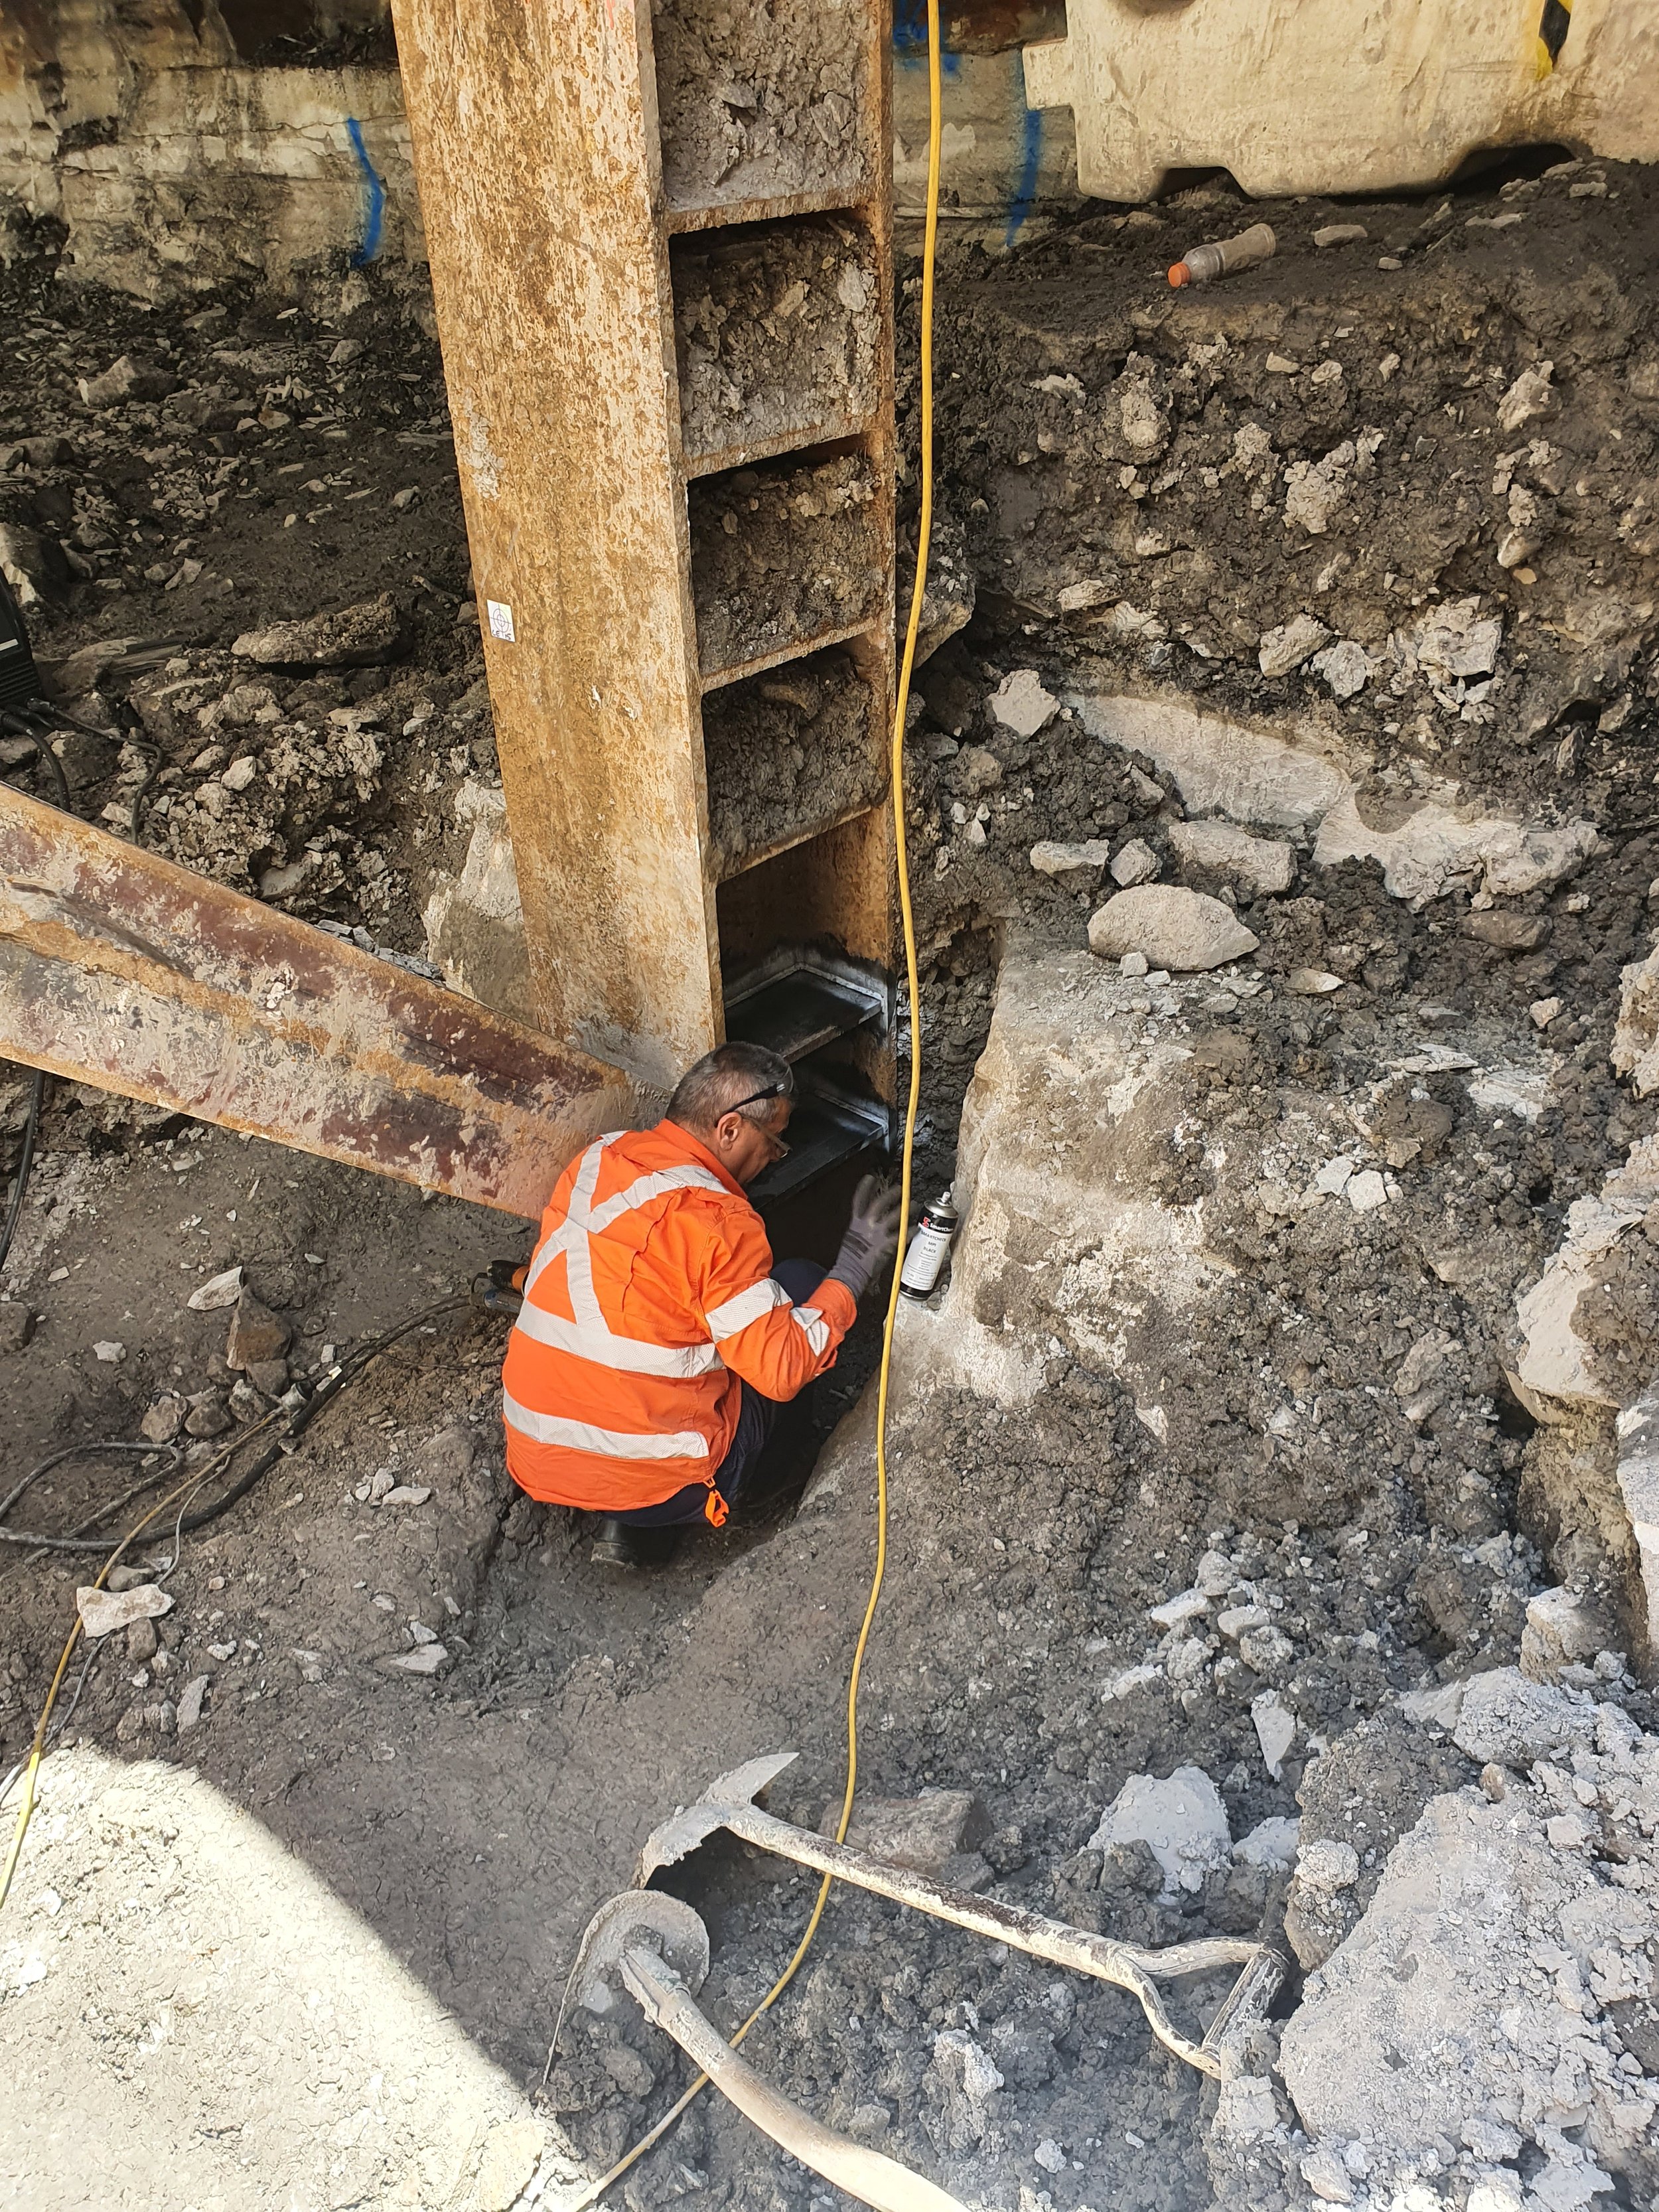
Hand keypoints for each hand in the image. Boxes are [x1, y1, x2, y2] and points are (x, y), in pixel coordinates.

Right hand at [825, 1175, 904, 1302]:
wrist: (849, 1274)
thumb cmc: (848, 1262)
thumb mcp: (851, 1242)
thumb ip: (860, 1232)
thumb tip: (867, 1228)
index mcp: (855, 1224)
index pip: (859, 1200)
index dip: (864, 1188)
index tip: (870, 1178)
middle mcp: (866, 1226)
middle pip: (879, 1204)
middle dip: (890, 1195)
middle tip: (899, 1189)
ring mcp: (877, 1235)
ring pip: (894, 1217)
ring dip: (905, 1210)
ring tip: (914, 1204)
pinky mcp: (886, 1245)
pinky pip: (902, 1235)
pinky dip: (911, 1232)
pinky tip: (917, 1229)